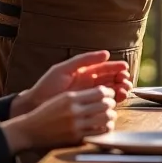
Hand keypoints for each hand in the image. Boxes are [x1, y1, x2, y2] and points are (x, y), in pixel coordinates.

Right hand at [1, 86, 116, 152]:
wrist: (29, 130)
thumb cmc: (46, 113)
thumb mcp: (61, 98)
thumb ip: (80, 95)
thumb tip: (102, 93)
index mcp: (70, 98)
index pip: (100, 92)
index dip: (109, 93)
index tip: (110, 94)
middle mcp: (74, 111)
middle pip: (105, 105)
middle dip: (112, 104)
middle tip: (111, 105)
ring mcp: (76, 126)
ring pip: (105, 119)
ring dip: (111, 117)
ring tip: (109, 116)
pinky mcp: (76, 138)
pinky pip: (99, 133)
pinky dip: (105, 129)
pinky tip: (103, 127)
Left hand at [19, 51, 133, 112]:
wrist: (36, 105)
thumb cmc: (47, 85)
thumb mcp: (64, 69)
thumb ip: (84, 60)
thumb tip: (107, 54)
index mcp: (85, 72)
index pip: (106, 68)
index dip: (117, 68)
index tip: (124, 68)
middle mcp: (90, 84)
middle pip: (112, 80)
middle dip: (122, 79)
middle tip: (125, 80)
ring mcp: (90, 96)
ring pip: (112, 91)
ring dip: (121, 89)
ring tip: (123, 89)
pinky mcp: (89, 108)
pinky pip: (106, 104)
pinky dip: (115, 101)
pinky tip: (118, 99)